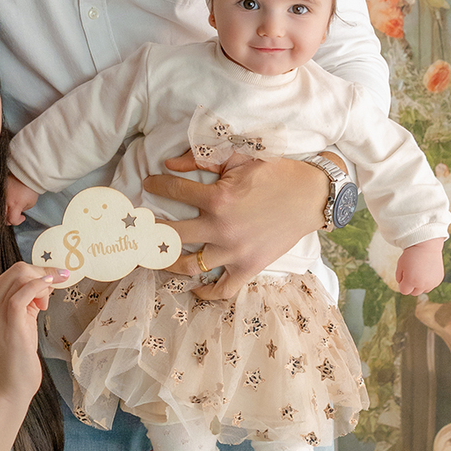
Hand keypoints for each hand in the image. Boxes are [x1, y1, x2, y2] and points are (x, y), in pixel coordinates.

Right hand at [0, 261, 67, 450]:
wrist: (6, 388)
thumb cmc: (14, 357)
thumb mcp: (18, 321)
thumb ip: (25, 301)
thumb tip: (44, 283)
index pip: (12, 272)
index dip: (37, 271)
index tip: (54, 279)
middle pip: (18, 270)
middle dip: (43, 273)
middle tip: (59, 286)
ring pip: (21, 277)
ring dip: (44, 282)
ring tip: (47, 303)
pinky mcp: (9, 321)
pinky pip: (23, 292)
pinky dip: (39, 287)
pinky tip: (48, 295)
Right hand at [5, 172, 38, 225]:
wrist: (26, 173)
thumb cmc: (30, 186)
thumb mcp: (31, 203)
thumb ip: (23, 210)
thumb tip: (18, 211)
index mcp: (14, 205)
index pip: (12, 220)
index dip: (18, 221)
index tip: (22, 217)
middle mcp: (5, 200)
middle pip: (2, 217)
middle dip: (8, 219)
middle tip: (14, 216)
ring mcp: (0, 194)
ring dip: (4, 212)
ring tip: (10, 209)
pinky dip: (1, 203)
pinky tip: (7, 201)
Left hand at [143, 151, 329, 299]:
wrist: (310, 196)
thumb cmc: (274, 173)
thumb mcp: (239, 157)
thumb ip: (202, 158)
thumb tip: (170, 163)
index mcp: (217, 198)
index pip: (173, 190)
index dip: (156, 185)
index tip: (148, 184)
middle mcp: (221, 228)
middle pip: (172, 234)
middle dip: (151, 229)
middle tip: (140, 226)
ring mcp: (234, 252)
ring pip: (189, 265)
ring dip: (167, 262)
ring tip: (155, 256)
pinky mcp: (248, 267)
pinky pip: (222, 289)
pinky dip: (205, 293)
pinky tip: (193, 289)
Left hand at [396, 238, 445, 295]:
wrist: (427, 246)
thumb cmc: (411, 255)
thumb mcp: (400, 265)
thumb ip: (399, 278)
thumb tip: (403, 288)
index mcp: (411, 281)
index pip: (404, 291)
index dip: (402, 283)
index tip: (404, 275)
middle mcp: (423, 284)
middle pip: (414, 292)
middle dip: (411, 285)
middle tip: (412, 273)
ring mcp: (432, 283)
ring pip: (423, 290)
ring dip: (420, 285)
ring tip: (419, 272)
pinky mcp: (438, 280)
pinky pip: (431, 285)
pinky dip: (428, 281)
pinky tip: (427, 271)